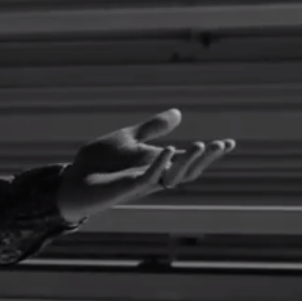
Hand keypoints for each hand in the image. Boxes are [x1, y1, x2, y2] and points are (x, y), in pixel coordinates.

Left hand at [58, 109, 235, 222]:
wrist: (70, 179)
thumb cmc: (98, 162)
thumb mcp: (129, 138)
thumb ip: (153, 128)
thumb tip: (179, 113)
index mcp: (156, 165)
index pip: (188, 160)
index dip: (210, 154)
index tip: (231, 142)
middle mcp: (153, 176)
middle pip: (188, 172)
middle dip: (207, 159)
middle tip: (223, 144)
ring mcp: (140, 183)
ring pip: (174, 177)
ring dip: (189, 163)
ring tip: (204, 145)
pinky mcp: (126, 187)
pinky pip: (149, 178)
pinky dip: (161, 165)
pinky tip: (170, 149)